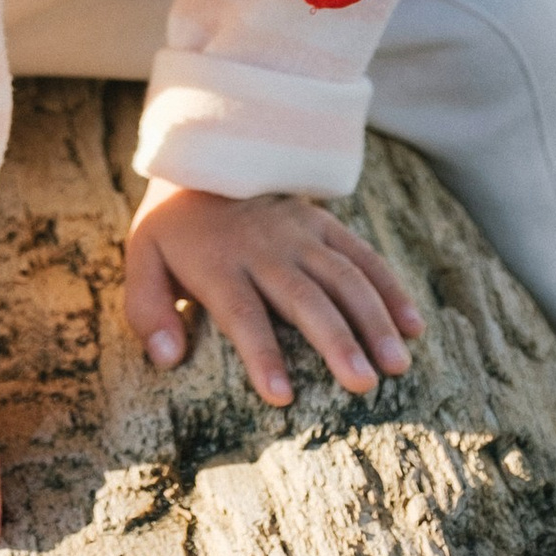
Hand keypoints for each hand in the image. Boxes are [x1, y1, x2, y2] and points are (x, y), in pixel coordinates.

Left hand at [124, 179, 422, 406]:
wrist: (203, 160)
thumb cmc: (174, 231)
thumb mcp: (142, 261)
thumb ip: (147, 312)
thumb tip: (166, 359)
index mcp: (218, 264)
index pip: (242, 313)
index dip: (262, 354)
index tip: (282, 396)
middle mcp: (264, 249)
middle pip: (305, 298)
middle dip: (336, 342)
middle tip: (362, 385)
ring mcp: (299, 233)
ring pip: (344, 277)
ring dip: (374, 320)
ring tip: (396, 365)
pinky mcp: (323, 223)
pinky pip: (363, 256)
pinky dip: (390, 289)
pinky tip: (413, 326)